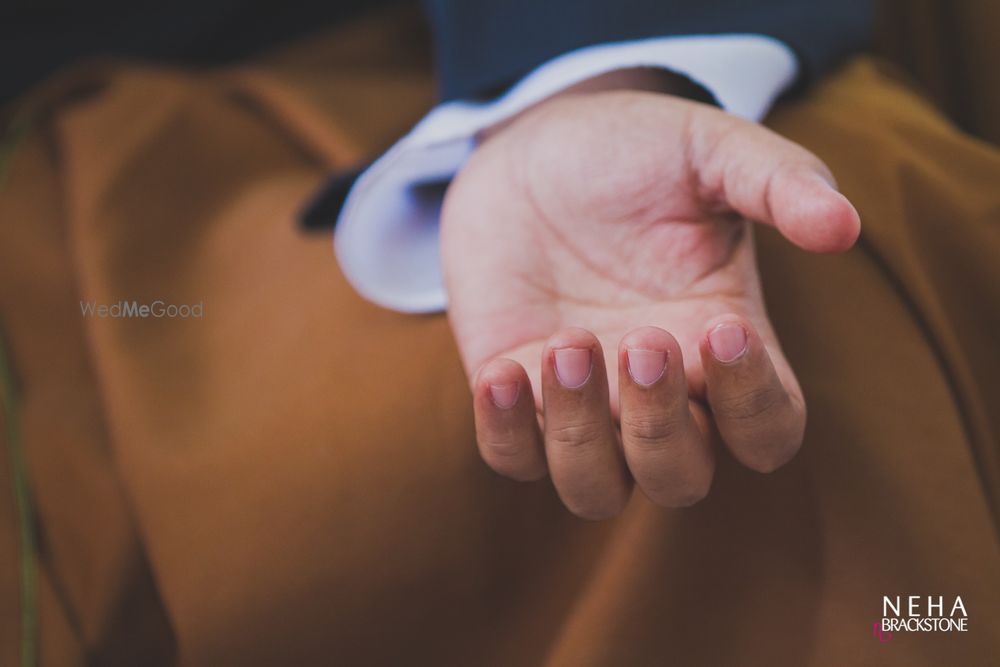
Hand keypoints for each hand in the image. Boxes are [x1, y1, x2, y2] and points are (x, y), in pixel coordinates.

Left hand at [441, 83, 859, 518]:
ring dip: (580, 434)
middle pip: (679, 478)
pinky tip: (501, 371)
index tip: (724, 328)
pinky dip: (505, 431)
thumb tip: (845, 227)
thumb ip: (780, 182)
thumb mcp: (711, 152)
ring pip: (595, 486)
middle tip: (642, 340)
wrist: (534, 147)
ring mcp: (583, 401)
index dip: (754, 404)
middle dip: (661, 428)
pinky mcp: (515, 393)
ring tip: (568, 343)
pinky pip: (512, 455)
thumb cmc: (636, 153)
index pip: (767, 429)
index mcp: (721, 348)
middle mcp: (657, 393)